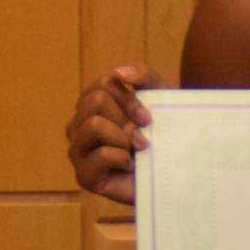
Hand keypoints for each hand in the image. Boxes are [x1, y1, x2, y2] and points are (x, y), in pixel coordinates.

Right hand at [66, 63, 154, 202]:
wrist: (172, 174)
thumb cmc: (162, 134)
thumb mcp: (159, 98)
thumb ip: (143, 76)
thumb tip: (119, 73)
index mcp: (92, 105)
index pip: (103, 84)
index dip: (129, 98)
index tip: (148, 117)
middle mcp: (79, 126)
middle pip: (96, 101)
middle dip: (126, 118)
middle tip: (142, 137)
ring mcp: (78, 151)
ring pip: (94, 125)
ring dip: (124, 137)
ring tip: (137, 150)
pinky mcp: (84, 176)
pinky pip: (102, 154)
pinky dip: (124, 158)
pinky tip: (130, 166)